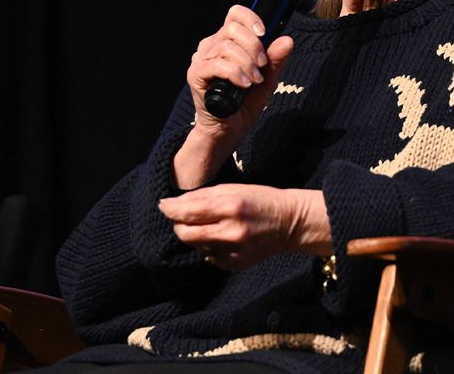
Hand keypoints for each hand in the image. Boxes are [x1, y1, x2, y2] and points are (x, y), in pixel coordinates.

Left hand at [158, 184, 331, 270]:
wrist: (290, 223)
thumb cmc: (260, 200)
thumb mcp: (234, 189)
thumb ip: (203, 196)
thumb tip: (174, 204)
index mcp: (231, 207)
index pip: (188, 212)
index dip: (170, 209)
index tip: (163, 205)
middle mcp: (231, 232)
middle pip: (185, 234)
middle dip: (178, 224)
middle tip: (182, 216)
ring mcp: (233, 252)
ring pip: (195, 246)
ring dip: (194, 235)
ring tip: (208, 225)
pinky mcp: (234, 265)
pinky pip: (209, 256)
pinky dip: (209, 246)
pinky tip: (223, 237)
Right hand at [174, 6, 294, 188]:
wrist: (228, 130)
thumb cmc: (244, 103)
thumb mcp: (267, 80)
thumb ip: (275, 60)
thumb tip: (287, 40)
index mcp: (227, 41)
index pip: (235, 14)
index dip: (250, 18)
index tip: (264, 33)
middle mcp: (211, 46)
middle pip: (233, 28)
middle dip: (254, 46)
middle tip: (262, 66)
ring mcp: (201, 60)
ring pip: (227, 46)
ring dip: (247, 63)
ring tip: (254, 81)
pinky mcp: (196, 75)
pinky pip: (217, 65)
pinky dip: (235, 73)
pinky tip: (244, 84)